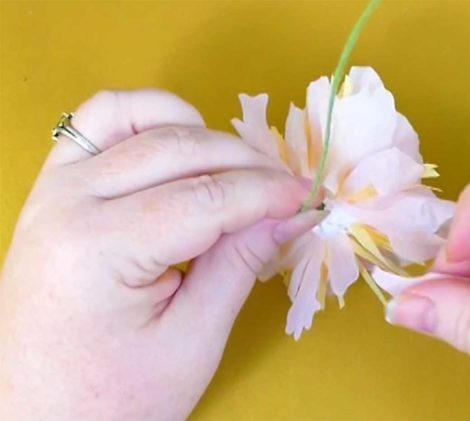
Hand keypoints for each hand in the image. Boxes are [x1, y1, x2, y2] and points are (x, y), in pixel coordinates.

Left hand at [0, 90, 320, 418]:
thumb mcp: (192, 341)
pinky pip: (101, 121)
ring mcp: (52, 187)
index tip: (309, 199)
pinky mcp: (52, 186)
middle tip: (288, 193)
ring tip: (238, 174)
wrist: (39, 412)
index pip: (207, 198)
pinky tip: (183, 150)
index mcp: (98, 250)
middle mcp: (66, 203)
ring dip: (201, 134)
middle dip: (248, 164)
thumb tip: (295, 212)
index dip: (268, 193)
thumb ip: (242, 263)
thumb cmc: (114, 394)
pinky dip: (150, 120)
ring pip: (139, 117)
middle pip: (180, 149)